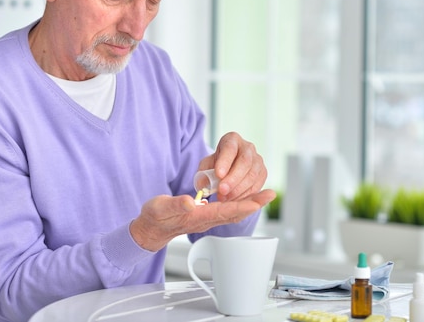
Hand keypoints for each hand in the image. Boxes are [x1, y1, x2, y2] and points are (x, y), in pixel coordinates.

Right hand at [129, 190, 275, 251]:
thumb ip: (176, 204)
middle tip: (271, 194)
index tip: (257, 201)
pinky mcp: (207, 215)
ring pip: (234, 211)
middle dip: (254, 203)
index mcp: (198, 216)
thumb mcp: (161, 207)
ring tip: (266, 195)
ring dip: (251, 203)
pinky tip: (249, 198)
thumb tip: (191, 201)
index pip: (224, 211)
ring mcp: (209, 218)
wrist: (152, 228)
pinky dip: (242, 203)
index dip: (242, 205)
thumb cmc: (156, 217)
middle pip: (235, 212)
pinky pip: (229, 210)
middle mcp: (207, 219)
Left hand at [198, 132, 267, 201]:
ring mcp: (258, 160)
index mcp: (232, 140)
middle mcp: (248, 147)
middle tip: (222, 191)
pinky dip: (245, 195)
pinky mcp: (263, 173)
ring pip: (252, 175)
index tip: (218, 174)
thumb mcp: (206, 165)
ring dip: (238, 189)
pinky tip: (234, 200)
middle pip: (244, 162)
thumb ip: (203, 174)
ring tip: (225, 198)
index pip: (230, 148)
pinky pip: (257, 185)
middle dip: (233, 178)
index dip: (225, 161)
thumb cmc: (216, 165)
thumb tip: (203, 186)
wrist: (229, 168)